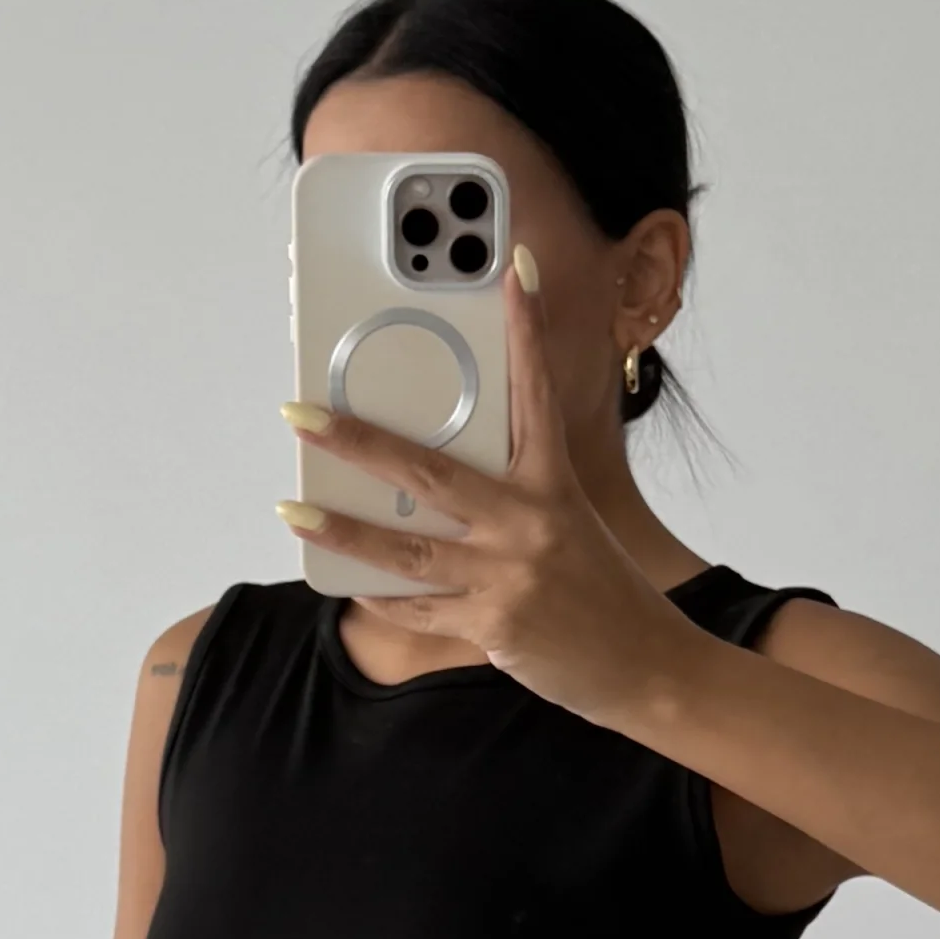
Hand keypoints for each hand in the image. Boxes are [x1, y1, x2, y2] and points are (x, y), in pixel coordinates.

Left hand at [276, 247, 695, 725]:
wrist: (648, 667)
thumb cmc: (604, 594)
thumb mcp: (571, 528)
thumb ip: (515, 500)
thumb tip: (434, 482)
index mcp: (555, 485)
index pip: (536, 393)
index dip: (525, 330)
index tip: (511, 271)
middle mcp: (532, 522)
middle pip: (431, 470)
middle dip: (358, 440)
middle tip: (301, 414)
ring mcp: (511, 574)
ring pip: (408, 548)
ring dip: (342, 529)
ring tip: (291, 511)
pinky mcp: (496, 624)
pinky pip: (419, 608)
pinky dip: (381, 598)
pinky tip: (345, 583)